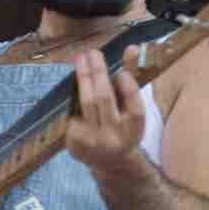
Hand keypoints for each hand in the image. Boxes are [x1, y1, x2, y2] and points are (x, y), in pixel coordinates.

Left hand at [67, 48, 146, 172]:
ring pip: (86, 103)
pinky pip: (74, 112)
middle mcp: (114, 137)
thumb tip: (131, 48)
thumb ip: (132, 78)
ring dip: (82, 78)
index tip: (121, 72)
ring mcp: (93, 141)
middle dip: (98, 73)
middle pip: (104, 100)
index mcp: (134, 130)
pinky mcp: (75, 143)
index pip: (134, 107)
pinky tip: (75, 84)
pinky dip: (76, 96)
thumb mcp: (131, 108)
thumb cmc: (123, 127)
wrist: (110, 162)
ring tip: (80, 59)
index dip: (129, 88)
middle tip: (93, 52)